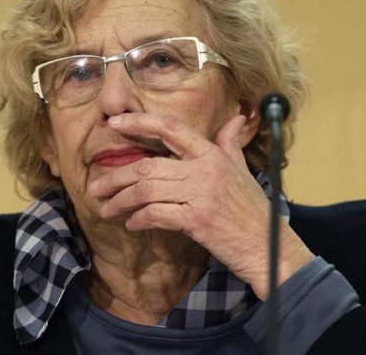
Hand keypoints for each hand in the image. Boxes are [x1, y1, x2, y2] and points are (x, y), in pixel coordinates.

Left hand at [88, 113, 313, 298]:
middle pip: (148, 166)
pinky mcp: (196, 220)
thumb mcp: (242, 171)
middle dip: (116, 177)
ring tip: (107, 208)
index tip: (115, 123)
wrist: (268, 246)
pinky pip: (156, 214)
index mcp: (212, 154)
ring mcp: (200, 194)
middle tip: (97, 187)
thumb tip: (238, 119)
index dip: (139, 123)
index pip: (170, 129)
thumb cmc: (253, 209)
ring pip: (146, 190)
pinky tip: (132, 224)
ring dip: (121, 200)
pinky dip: (139, 219)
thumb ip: (231, 144)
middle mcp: (204, 169)